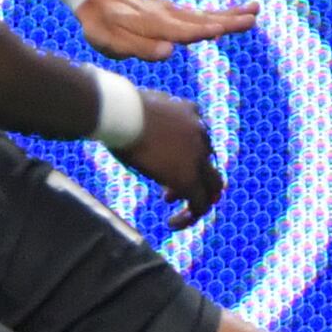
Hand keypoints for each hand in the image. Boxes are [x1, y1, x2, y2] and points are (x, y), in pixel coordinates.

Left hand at [77, 0, 259, 62]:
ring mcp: (173, 11)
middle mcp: (168, 14)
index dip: (202, 31)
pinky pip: (201, 14)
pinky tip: (235, 15)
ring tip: (255, 11)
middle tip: (252, 18)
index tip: (223, 30)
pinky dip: (221, 13)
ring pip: (205, 14)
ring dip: (230, 14)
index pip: (182, 29)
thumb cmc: (101, 24)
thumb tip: (169, 52)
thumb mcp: (110, 41)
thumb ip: (139, 47)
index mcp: (153, 23)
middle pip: (202, 19)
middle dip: (227, 20)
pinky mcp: (174, 12)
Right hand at [109, 92, 222, 228]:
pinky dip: (190, 217)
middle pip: (209, 163)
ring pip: (212, 187)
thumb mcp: (140, 106)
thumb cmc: (119, 108)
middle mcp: (201, 133)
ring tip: (176, 216)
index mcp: (191, 113)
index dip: (184, 157)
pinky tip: (172, 224)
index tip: (161, 167)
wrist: (121, 113)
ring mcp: (198, 156)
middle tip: (168, 192)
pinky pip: (199, 204)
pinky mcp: (187, 178)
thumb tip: (125, 115)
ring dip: (197, 201)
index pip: (200, 139)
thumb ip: (147, 115)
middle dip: (193, 179)